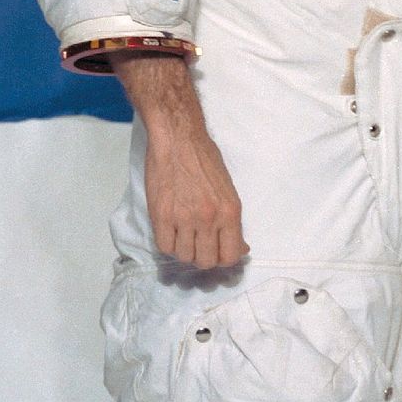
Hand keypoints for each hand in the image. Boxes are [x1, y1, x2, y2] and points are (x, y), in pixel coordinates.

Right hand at [144, 123, 247, 268]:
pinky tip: (172, 233)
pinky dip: (169, 244)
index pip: (231, 255)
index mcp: (230, 211)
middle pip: (206, 261)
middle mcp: (209, 219)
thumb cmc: (205, 159)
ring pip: (184, 256)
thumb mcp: (228, 189)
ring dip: (186, 251)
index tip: (221, 253)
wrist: (179, 140)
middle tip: (202, 246)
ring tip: (186, 235)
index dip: (226, 259)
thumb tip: (240, 246)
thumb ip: (231, 220)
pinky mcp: (161, 216)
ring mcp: (183, 219)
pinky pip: (164, 247)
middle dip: (205, 258)